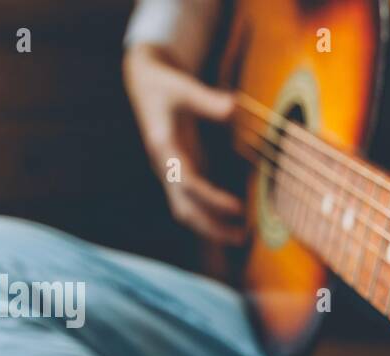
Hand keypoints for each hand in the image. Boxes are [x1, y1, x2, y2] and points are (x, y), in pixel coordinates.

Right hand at [124, 44, 245, 243]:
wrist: (145, 84)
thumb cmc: (166, 84)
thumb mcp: (184, 86)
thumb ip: (207, 100)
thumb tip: (234, 107)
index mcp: (163, 148)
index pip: (187, 183)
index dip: (212, 199)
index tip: (238, 208)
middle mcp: (165, 167)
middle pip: (185, 208)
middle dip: (212, 227)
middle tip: (243, 237)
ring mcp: (171, 174)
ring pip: (187, 211)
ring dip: (212, 228)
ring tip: (242, 237)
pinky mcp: (181, 174)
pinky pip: (194, 203)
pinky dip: (212, 216)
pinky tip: (235, 223)